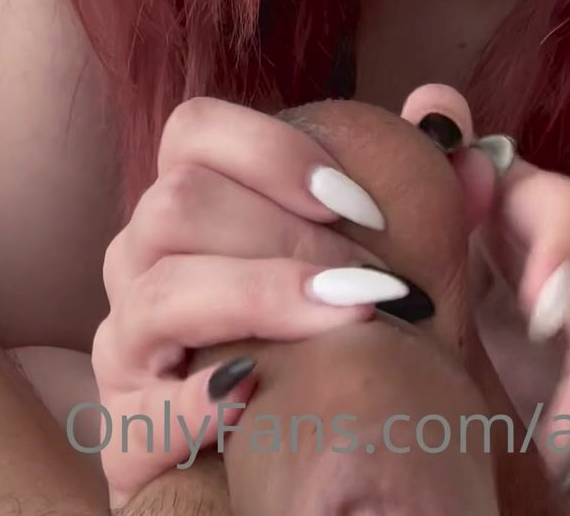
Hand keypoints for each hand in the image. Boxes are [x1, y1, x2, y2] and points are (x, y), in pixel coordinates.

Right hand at [90, 94, 418, 510]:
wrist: (297, 464)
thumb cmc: (333, 342)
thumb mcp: (382, 256)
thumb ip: (416, 174)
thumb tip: (444, 105)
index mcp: (193, 205)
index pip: (192, 129)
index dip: (270, 150)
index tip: (351, 199)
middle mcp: (141, 264)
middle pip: (174, 203)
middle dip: (286, 239)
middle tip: (374, 281)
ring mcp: (126, 350)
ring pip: (156, 292)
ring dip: (257, 300)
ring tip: (344, 323)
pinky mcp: (124, 438)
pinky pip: (138, 413)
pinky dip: (197, 406)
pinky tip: (255, 398)